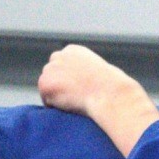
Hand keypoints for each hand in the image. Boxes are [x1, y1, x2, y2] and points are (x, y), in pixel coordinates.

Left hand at [38, 45, 158, 156]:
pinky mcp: (45, 84)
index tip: (78, 89)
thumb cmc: (113, 88)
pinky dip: (56, 107)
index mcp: (73, 51)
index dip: (68, 80)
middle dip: (58, 86)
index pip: (60, 64)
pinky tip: (72, 104)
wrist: (110, 94)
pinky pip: (46, 102)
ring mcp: (50, 70)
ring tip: (76, 101)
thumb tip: (81, 85)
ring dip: (57, 96)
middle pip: (50, 74)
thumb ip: (84, 72)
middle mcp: (59, 56)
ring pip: (47, 88)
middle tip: (75, 97)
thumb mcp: (100, 72)